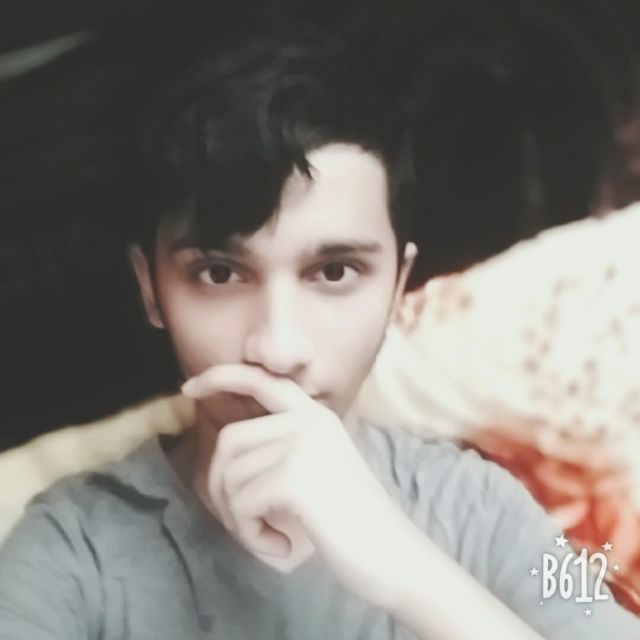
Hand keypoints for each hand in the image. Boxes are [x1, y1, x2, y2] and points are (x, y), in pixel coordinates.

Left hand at [181, 363, 420, 609]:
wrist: (394, 555)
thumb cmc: (352, 522)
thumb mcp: (317, 472)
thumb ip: (280, 452)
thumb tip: (224, 459)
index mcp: (316, 417)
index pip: (262, 380)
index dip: (221, 377)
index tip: (189, 388)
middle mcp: (309, 422)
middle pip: (229, 441)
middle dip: (221, 487)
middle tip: (244, 521)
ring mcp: (304, 446)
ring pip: (230, 476)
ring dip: (239, 518)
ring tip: (268, 536)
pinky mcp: (296, 477)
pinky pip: (241, 504)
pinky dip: (250, 534)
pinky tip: (280, 544)